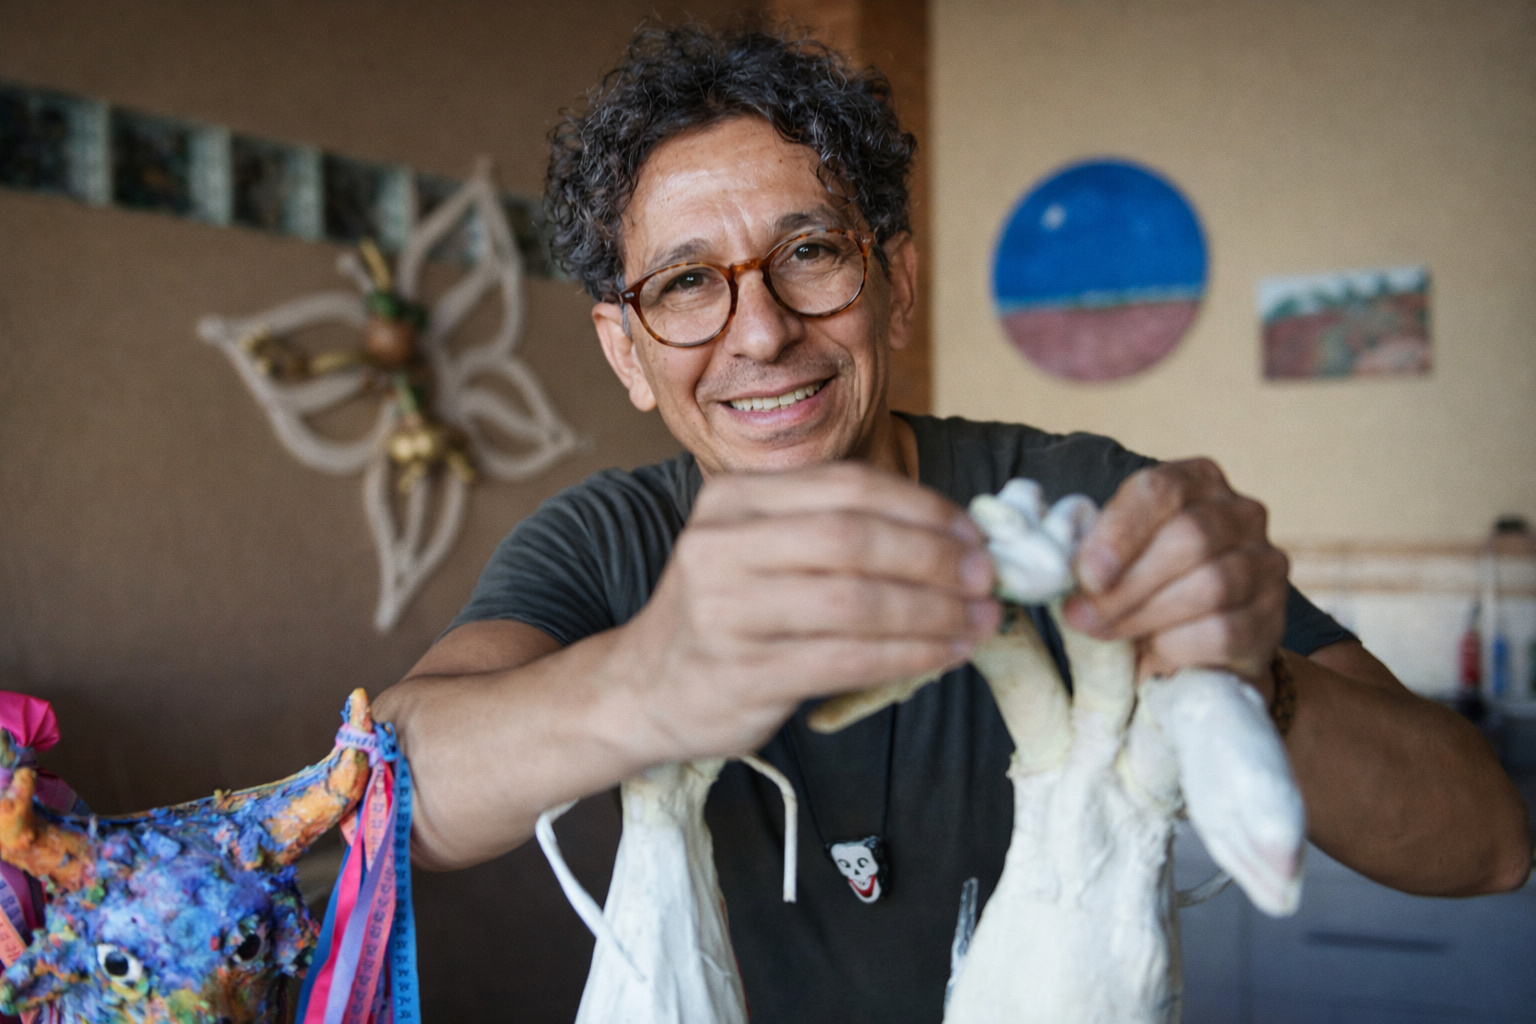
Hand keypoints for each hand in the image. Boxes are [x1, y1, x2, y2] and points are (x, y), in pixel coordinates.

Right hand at [613, 462, 1000, 760]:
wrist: (644, 687)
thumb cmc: (728, 614)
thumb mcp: (759, 549)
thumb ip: (833, 532)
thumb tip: (954, 537)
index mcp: (733, 499)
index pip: (846, 486)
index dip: (923, 507)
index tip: (974, 534)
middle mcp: (722, 545)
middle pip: (854, 538)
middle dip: (935, 558)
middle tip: (987, 578)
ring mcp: (727, 610)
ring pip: (856, 600)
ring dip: (933, 611)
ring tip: (980, 621)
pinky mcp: (743, 673)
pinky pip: (847, 659)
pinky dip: (909, 655)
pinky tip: (945, 655)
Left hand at [1061, 459, 1288, 689]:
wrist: (1198, 651)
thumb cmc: (1144, 591)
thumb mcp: (1115, 561)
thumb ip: (1094, 553)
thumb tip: (1062, 569)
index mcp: (1197, 481)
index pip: (1161, 489)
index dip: (1118, 532)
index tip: (1085, 575)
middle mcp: (1241, 513)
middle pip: (1189, 537)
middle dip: (1127, 583)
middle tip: (1082, 615)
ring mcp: (1265, 564)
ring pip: (1210, 584)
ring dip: (1145, 615)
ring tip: (1106, 633)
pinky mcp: (1271, 618)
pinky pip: (1224, 631)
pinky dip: (1177, 646)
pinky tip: (1153, 652)